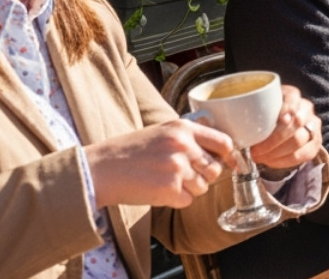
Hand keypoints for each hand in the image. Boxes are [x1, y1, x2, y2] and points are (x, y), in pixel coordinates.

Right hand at [87, 118, 234, 208]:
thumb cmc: (128, 152)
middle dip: (203, 176)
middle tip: (182, 176)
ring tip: (165, 182)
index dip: (228, 156)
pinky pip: (188, 201)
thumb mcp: (161, 132)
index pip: (224, 142)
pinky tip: (158, 192)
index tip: (229, 164)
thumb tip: (219, 151)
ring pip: (203, 187)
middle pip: (215, 168)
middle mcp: (184, 145)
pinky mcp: (169, 189)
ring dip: (188, 189)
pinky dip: (176, 201)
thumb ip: (188, 137)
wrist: (98, 169)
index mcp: (183, 128)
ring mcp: (177, 167)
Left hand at [248, 85, 323, 172]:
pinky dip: (285, 161)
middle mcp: (306, 108)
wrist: (280, 126)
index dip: (288, 109)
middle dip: (273, 140)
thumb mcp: (257, 107)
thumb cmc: (263, 116)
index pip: (293, 98)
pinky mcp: (315, 142)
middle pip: (296, 123)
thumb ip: (247, 110)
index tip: (279, 120)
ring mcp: (313, 125)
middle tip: (254, 151)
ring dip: (276, 153)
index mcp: (292, 95)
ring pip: (299, 140)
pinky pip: (304, 154)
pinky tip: (271, 162)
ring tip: (259, 158)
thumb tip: (224, 117)